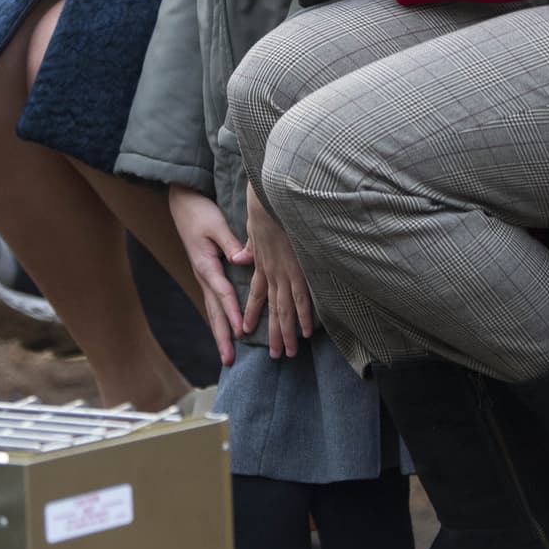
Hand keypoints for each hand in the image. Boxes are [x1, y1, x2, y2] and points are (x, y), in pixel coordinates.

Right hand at [168, 185, 245, 366]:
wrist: (182, 203)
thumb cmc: (200, 211)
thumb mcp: (216, 224)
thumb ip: (231, 243)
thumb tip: (242, 261)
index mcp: (206, 264)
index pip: (223, 293)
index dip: (233, 312)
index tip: (242, 332)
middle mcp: (203, 275)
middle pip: (214, 311)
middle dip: (222, 336)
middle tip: (229, 360)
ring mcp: (203, 277)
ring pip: (213, 310)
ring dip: (220, 333)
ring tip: (227, 356)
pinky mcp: (207, 274)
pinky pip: (214, 302)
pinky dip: (220, 319)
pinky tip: (226, 331)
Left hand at [245, 182, 313, 359]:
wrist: (274, 192)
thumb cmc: (266, 204)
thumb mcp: (252, 226)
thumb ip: (249, 245)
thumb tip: (240, 259)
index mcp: (261, 261)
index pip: (255, 293)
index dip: (252, 312)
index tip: (247, 329)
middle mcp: (272, 270)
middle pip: (273, 308)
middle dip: (275, 333)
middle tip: (277, 355)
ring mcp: (286, 270)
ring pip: (286, 309)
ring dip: (288, 332)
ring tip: (290, 353)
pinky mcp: (298, 265)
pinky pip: (302, 296)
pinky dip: (304, 316)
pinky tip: (307, 332)